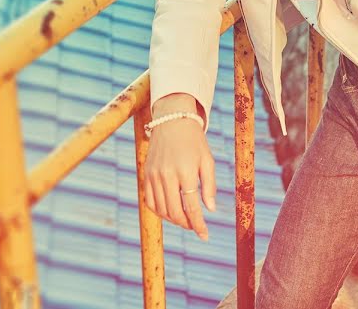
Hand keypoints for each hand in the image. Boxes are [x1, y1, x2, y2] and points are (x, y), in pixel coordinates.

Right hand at [143, 117, 216, 240]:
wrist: (171, 121)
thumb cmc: (194, 141)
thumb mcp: (207, 160)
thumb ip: (209, 185)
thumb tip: (211, 209)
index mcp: (185, 171)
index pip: (192, 206)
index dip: (199, 224)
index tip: (205, 236)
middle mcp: (167, 175)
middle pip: (175, 212)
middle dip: (187, 224)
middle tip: (195, 227)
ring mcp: (154, 175)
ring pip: (161, 210)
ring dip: (174, 220)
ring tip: (185, 219)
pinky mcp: (146, 174)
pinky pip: (150, 201)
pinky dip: (159, 211)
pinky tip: (170, 211)